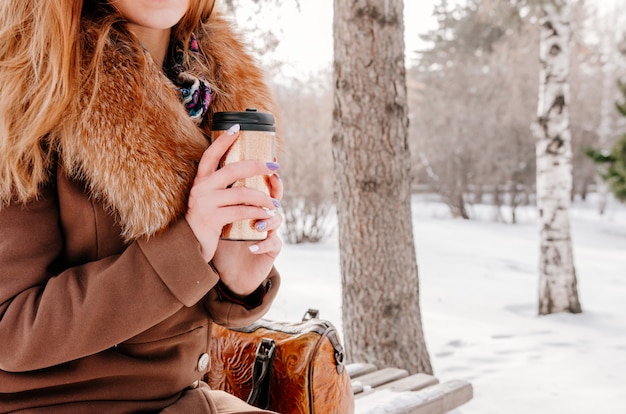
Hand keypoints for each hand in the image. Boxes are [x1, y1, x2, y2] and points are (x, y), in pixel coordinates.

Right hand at [185, 125, 282, 294]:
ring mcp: (205, 203)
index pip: (211, 155)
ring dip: (263, 197)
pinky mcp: (212, 219)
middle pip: (233, 169)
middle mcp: (201, 188)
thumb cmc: (204, 222)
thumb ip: (221, 188)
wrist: (189, 249)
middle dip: (257, 165)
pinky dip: (257, 212)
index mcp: (200, 181)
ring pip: (242, 192)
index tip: (238, 127)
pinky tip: (266, 215)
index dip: (223, 140)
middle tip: (274, 166)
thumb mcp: (209, 201)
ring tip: (274, 202)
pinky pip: (241, 211)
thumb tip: (246, 172)